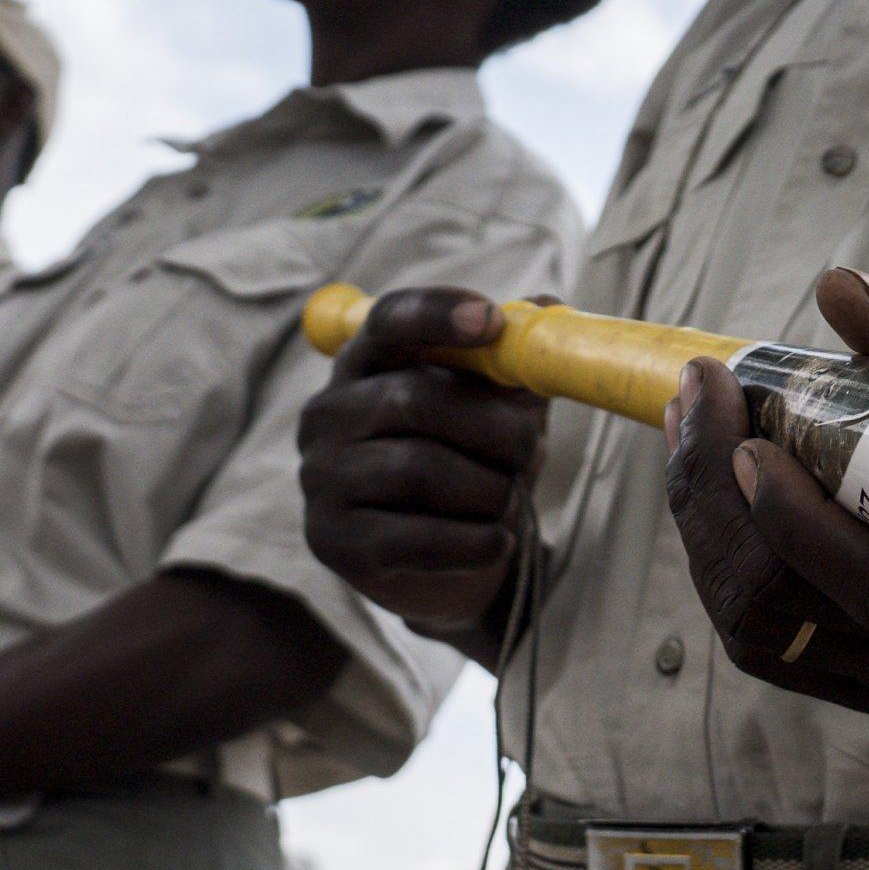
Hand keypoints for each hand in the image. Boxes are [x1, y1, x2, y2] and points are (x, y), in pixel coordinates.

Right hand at [299, 288, 552, 658]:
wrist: (438, 563)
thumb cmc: (467, 462)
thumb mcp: (496, 406)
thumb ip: (515, 359)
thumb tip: (546, 306)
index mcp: (365, 362)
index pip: (390, 321)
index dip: (439, 315)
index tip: (493, 322)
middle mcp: (328, 413)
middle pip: (416, 398)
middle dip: (495, 427)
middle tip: (533, 450)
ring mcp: (322, 478)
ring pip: (421, 470)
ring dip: (490, 489)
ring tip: (509, 499)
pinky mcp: (334, 541)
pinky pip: (418, 538)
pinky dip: (476, 541)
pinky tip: (496, 541)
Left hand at [665, 270, 868, 721]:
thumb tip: (840, 289)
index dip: (794, 523)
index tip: (750, 437)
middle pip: (786, 606)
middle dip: (715, 496)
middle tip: (698, 395)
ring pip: (757, 627)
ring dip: (703, 523)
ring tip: (695, 424)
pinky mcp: (865, 684)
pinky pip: (761, 641)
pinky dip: (719, 560)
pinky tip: (716, 484)